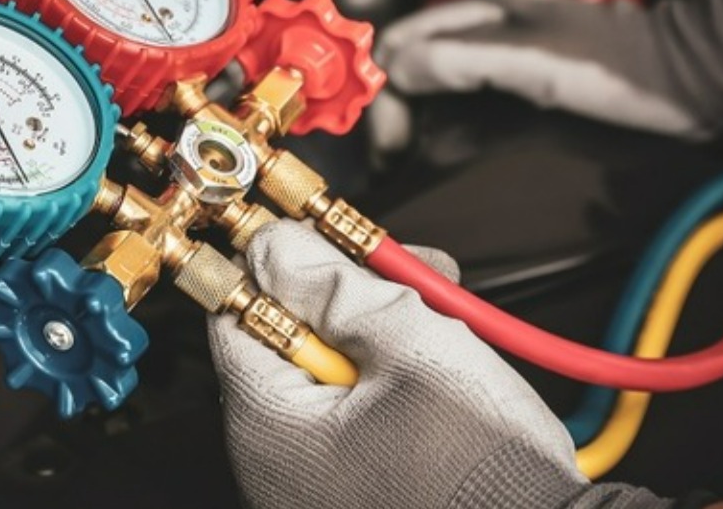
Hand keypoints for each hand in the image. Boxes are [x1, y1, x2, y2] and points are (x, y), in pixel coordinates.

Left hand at [208, 220, 667, 507]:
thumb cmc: (484, 473)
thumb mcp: (413, 349)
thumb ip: (339, 288)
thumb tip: (279, 247)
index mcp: (270, 428)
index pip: (238, 318)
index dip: (284, 266)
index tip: (323, 239)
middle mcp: (277, 461)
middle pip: (289, 340)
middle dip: (351, 296)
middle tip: (407, 274)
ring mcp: (318, 480)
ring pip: (332, 373)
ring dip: (383, 332)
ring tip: (443, 320)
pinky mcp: (361, 487)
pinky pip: (358, 415)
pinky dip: (394, 380)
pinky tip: (442, 362)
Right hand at [370, 0, 722, 144]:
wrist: (688, 79)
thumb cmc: (618, 68)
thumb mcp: (531, 61)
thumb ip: (462, 59)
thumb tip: (398, 68)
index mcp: (480, 13)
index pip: (399, 44)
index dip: (385, 89)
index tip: (391, 138)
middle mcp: (486, 27)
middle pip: (411, 61)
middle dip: (393, 104)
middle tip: (395, 151)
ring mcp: (506, 52)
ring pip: (436, 78)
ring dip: (417, 112)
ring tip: (411, 150)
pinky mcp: (526, 78)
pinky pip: (468, 95)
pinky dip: (447, 117)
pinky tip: (451, 140)